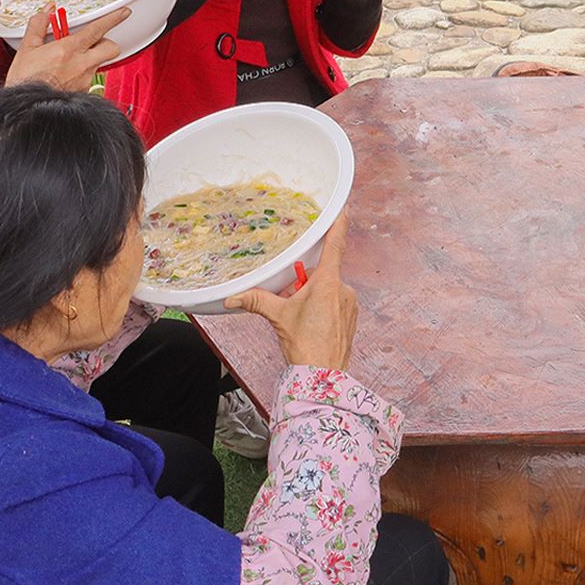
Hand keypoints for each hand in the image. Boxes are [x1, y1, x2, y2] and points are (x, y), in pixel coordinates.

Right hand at [3, 6, 127, 90]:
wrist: (28, 107)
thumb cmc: (26, 80)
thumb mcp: (27, 48)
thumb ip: (39, 25)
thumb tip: (47, 11)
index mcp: (69, 49)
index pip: (97, 30)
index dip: (113, 19)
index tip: (123, 13)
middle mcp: (82, 65)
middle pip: (111, 48)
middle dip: (106, 42)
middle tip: (92, 41)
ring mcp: (85, 80)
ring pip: (99, 63)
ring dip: (91, 58)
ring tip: (70, 59)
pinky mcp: (84, 92)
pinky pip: (90, 78)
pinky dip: (82, 73)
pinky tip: (67, 74)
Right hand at [225, 213, 357, 370]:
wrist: (323, 376)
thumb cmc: (305, 346)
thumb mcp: (278, 317)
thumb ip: (256, 301)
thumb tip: (233, 297)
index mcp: (328, 283)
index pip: (335, 245)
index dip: (338, 224)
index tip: (342, 207)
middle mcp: (343, 290)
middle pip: (323, 272)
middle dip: (305, 281)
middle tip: (291, 297)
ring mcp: (349, 304)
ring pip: (328, 289)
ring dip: (313, 296)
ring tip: (301, 316)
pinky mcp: (350, 317)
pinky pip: (335, 303)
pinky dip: (322, 307)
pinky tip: (312, 324)